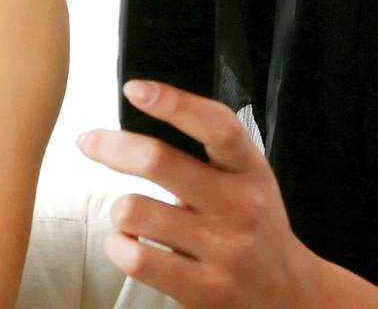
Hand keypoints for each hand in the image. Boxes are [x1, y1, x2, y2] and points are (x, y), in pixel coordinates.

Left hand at [76, 80, 320, 308]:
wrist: (288, 292)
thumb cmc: (254, 222)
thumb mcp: (248, 176)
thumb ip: (210, 148)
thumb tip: (146, 109)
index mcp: (250, 169)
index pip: (216, 125)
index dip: (173, 102)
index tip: (135, 89)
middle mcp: (238, 206)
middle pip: (159, 161)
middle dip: (111, 146)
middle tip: (89, 142)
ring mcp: (221, 249)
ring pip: (135, 211)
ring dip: (118, 208)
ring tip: (127, 213)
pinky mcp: (202, 289)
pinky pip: (136, 258)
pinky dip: (118, 246)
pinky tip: (129, 243)